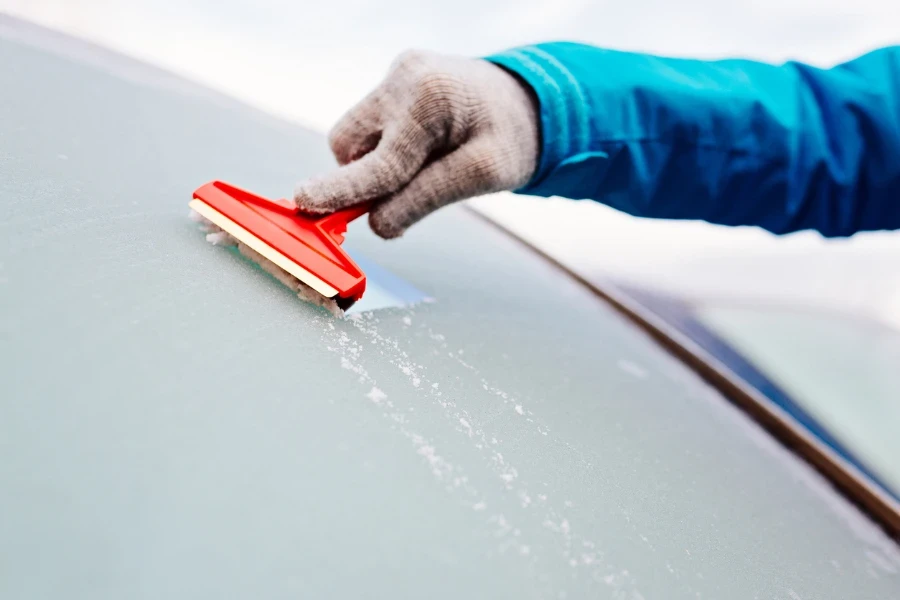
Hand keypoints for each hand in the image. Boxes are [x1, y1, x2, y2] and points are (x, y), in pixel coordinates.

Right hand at [294, 50, 539, 238]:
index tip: (305, 204)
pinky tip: (423, 150)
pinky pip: (371, 127)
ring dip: (377, 165)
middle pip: (349, 144)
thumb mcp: (485, 174)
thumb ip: (428, 197)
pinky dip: (386, 149)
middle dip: (364, 178)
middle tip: (402, 201)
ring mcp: (396, 75)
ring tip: (427, 167)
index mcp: (431, 98)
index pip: (381, 161)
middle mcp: (404, 78)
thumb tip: (377, 223)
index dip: (343, 191)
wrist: (530, 101)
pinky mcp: (395, 82)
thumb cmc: (513, 138)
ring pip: (354, 137)